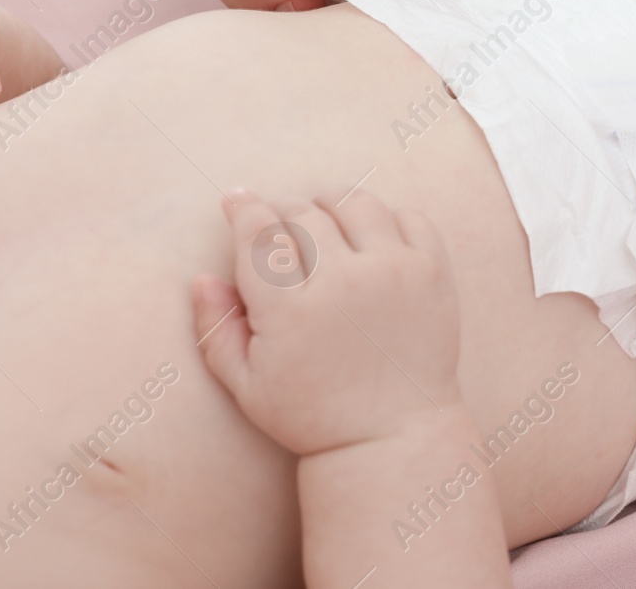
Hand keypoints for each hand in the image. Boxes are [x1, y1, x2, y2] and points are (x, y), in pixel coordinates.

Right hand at [194, 188, 464, 455]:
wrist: (393, 437)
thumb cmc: (314, 415)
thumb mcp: (247, 387)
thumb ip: (216, 331)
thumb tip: (202, 277)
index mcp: (291, 313)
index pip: (260, 234)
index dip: (244, 208)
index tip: (237, 198)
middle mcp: (344, 285)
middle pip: (304, 213)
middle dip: (284, 209)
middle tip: (280, 221)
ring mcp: (394, 274)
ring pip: (356, 203)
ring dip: (332, 203)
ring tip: (324, 219)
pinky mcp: (433, 275)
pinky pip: (409, 217)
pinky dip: (386, 217)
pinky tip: (371, 236)